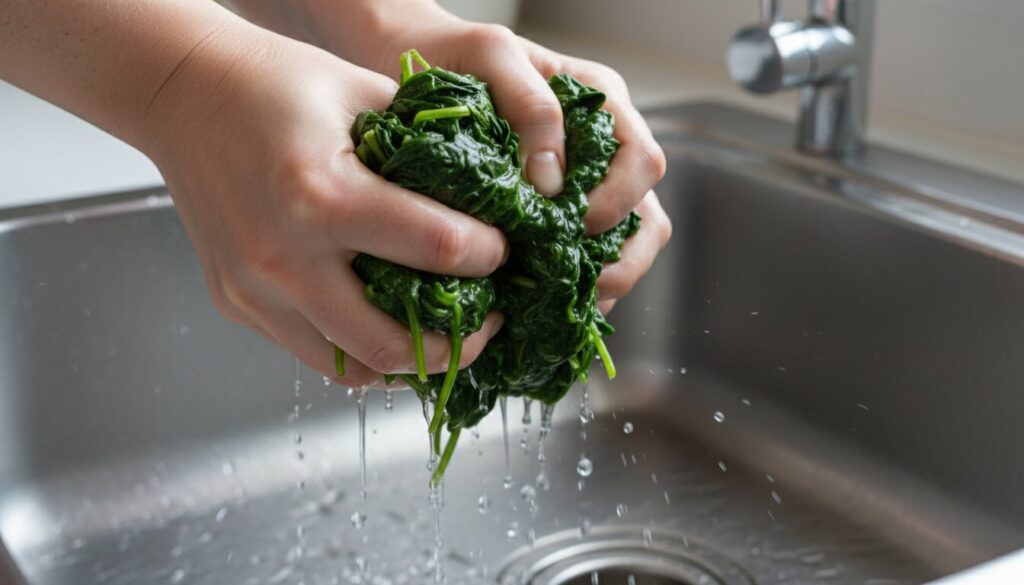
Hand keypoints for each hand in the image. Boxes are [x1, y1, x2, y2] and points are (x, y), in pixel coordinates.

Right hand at [144, 31, 506, 386]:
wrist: (183, 95)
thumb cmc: (272, 85)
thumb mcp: (362, 95)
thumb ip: (425, 145)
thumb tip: (485, 189)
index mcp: (324, 194)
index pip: (436, 248)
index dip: (488, 256)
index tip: (501, 250)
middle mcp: (284, 255)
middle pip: (392, 344)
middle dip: (458, 344)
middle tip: (485, 323)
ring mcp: (254, 289)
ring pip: (349, 368)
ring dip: (406, 361)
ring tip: (439, 333)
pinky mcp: (236, 304)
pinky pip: (310, 350)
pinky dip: (356, 348)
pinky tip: (382, 322)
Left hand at [342, 8, 672, 311]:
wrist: (407, 66)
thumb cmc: (453, 54)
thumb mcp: (491, 57)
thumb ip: (531, 106)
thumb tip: (554, 178)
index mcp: (601, 106)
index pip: (641, 163)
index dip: (615, 203)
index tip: (569, 224)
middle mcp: (603, 150)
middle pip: (647, 218)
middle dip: (620, 261)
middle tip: (571, 284)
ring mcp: (583, 187)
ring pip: (624, 249)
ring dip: (598, 283)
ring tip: (554, 302)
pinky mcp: (554, 220)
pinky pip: (583, 263)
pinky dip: (567, 290)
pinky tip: (534, 304)